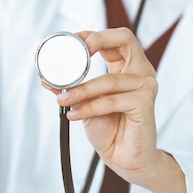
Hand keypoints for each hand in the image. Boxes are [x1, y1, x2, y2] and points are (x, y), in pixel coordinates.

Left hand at [42, 27, 185, 192]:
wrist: (123, 158)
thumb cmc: (109, 130)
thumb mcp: (84, 104)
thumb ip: (70, 89)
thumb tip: (47, 79)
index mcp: (127, 67)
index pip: (113, 38)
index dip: (91, 35)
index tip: (69, 41)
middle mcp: (140, 72)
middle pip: (124, 39)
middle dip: (96, 40)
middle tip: (75, 52)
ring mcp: (146, 86)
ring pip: (108, 79)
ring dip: (81, 90)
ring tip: (64, 100)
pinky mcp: (145, 103)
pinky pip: (112, 100)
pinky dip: (90, 107)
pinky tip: (76, 114)